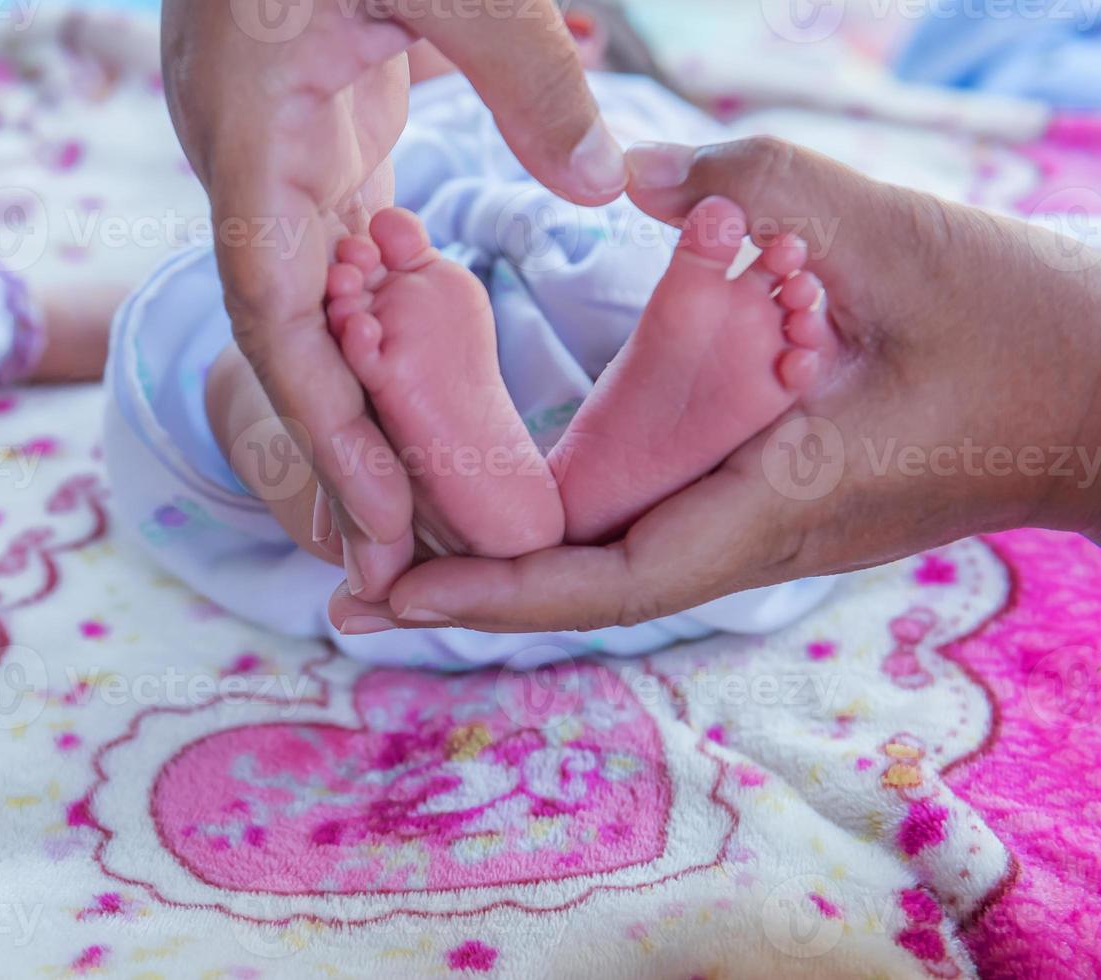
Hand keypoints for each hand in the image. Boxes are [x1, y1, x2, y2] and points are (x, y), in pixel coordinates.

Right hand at [161, 0, 627, 598]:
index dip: (320, 427)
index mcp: (252, 136)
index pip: (273, 313)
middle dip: (350, 449)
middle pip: (298, 339)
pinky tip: (436, 384)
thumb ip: (521, 66)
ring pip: (321, 310)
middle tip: (416, 558)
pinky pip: (348, 260)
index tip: (376, 521)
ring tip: (436, 500)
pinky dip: (389, 329)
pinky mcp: (320, 140)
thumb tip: (610, 181)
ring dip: (371, 403)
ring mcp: (282, 159)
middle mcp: (254, 168)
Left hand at [329, 137, 1100, 631]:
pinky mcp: (766, 495)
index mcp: (768, 503)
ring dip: (506, 558)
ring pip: (605, 558)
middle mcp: (748, 534)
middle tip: (350, 583)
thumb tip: (635, 172)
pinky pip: (645, 516)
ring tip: (398, 546)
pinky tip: (507, 492)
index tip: (392, 595)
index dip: (491, 592)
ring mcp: (757, 523)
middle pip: (578, 584)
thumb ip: (762, 182)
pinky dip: (565, 514)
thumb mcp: (895, 232)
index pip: (604, 576)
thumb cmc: (1020, 327)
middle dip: (469, 587)